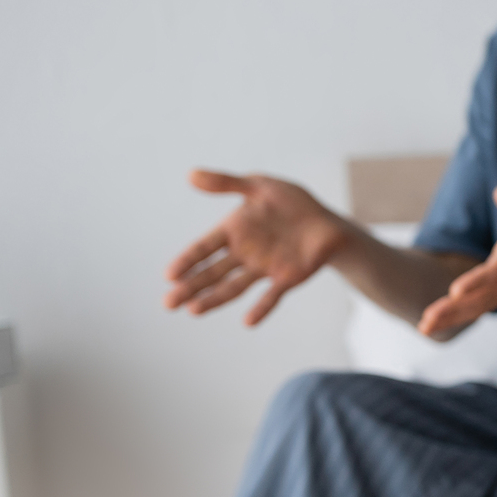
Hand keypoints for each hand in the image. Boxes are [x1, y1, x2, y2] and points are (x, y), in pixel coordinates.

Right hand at [165, 171, 348, 325]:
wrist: (327, 221)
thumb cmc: (292, 203)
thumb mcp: (260, 186)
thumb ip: (227, 183)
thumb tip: (191, 174)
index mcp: (234, 230)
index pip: (204, 248)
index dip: (188, 260)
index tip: (169, 275)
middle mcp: (244, 253)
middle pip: (212, 273)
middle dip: (191, 287)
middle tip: (169, 303)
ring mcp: (264, 268)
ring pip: (233, 287)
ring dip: (214, 299)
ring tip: (194, 311)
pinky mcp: (286, 278)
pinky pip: (272, 296)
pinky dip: (261, 308)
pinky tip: (248, 322)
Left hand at [418, 186, 496, 336]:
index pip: (496, 270)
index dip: (477, 280)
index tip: (456, 291)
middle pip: (480, 296)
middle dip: (453, 309)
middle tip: (426, 322)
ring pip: (477, 306)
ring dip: (450, 317)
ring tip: (423, 328)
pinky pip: (478, 307)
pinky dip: (456, 316)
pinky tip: (433, 324)